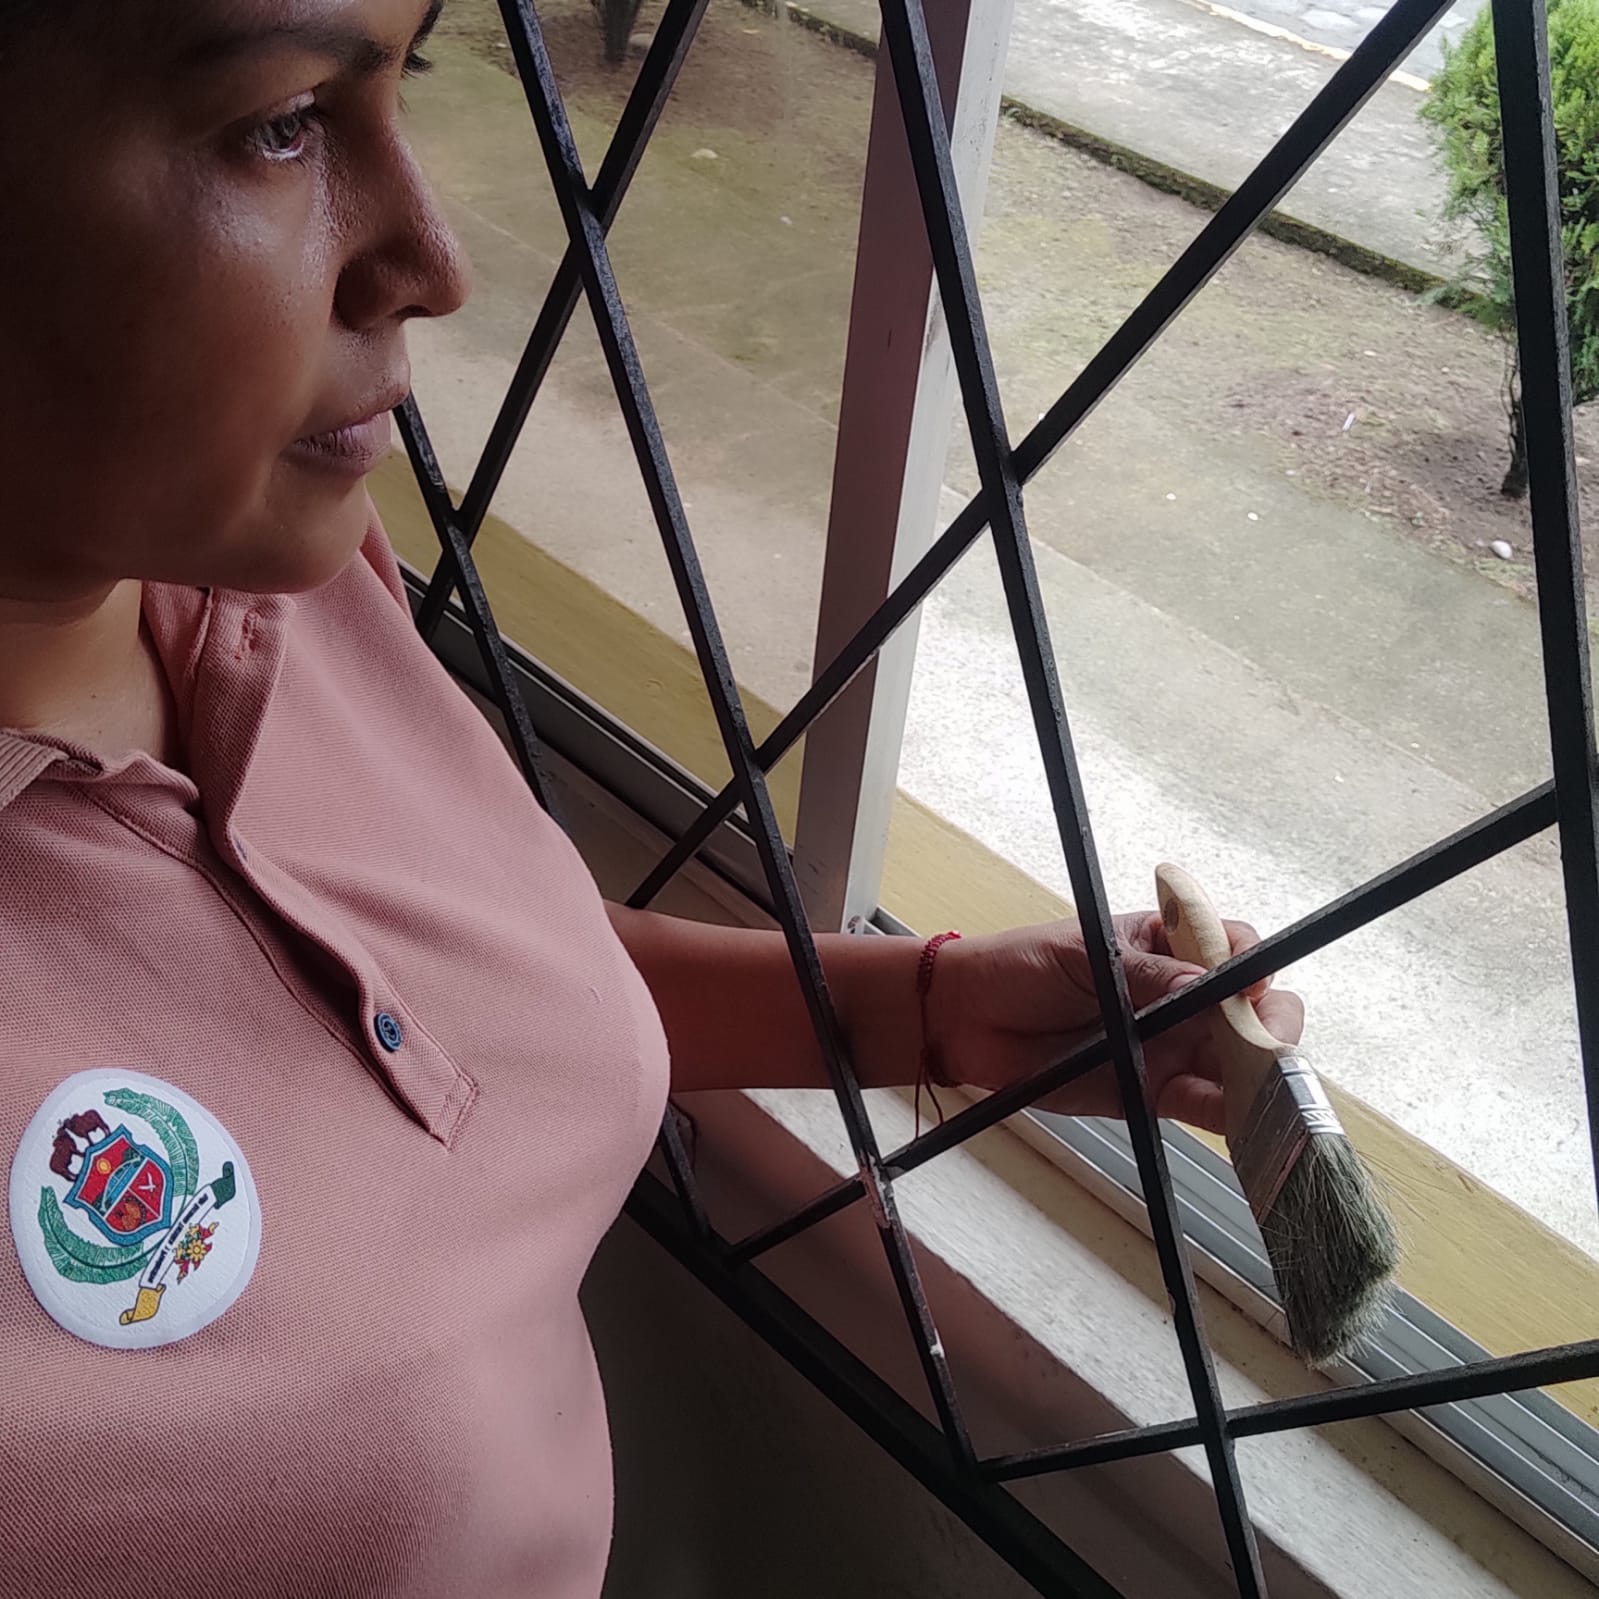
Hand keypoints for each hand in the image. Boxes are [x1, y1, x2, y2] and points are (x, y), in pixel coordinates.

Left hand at [924, 913, 1304, 1132]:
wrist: (967, 1020)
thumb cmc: (1020, 966)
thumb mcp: (1082, 956)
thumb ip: (1143, 974)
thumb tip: (1205, 986)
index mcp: (1167, 944)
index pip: (1234, 945)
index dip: (1251, 962)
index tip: (1248, 982)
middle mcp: (1184, 995)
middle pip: (1255, 1009)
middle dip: (1272, 1025)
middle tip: (1262, 1045)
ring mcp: (1173, 1045)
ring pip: (1240, 1062)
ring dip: (1262, 1077)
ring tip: (1263, 1091)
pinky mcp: (1155, 1091)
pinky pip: (1205, 1104)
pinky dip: (1229, 1113)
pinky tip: (1240, 1118)